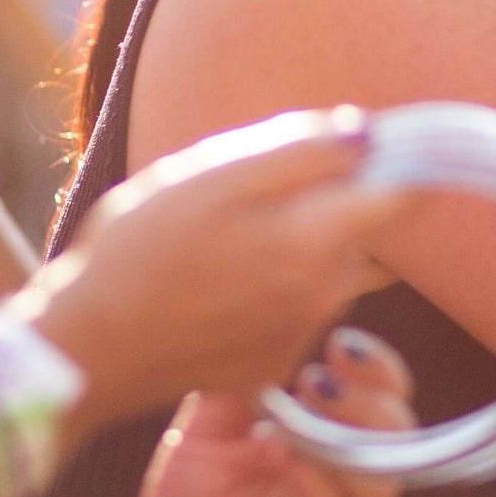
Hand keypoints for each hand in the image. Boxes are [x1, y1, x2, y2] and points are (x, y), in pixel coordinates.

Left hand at [0, 330, 412, 496]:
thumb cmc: (194, 493)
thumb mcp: (212, 418)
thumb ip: (243, 372)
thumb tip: (269, 307)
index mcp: (333, 433)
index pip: (385, 388)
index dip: (376, 362)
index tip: (338, 339)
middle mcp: (349, 477)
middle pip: (399, 429)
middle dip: (371, 392)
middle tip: (323, 372)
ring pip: (384, 479)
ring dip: (353, 435)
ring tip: (309, 405)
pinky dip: (322, 484)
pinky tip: (289, 457)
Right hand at [22, 111, 412, 429]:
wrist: (88, 349)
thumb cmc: (141, 248)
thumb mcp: (214, 176)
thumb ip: (301, 151)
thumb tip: (367, 133)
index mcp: (316, 244)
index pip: (407, 198)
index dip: (405, 160)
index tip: (378, 141)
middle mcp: (325, 298)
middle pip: (370, 233)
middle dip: (340, 200)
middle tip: (266, 183)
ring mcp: (301, 338)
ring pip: (335, 269)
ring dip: (307, 241)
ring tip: (231, 230)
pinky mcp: (273, 363)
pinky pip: (301, 307)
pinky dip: (280, 282)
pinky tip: (221, 275)